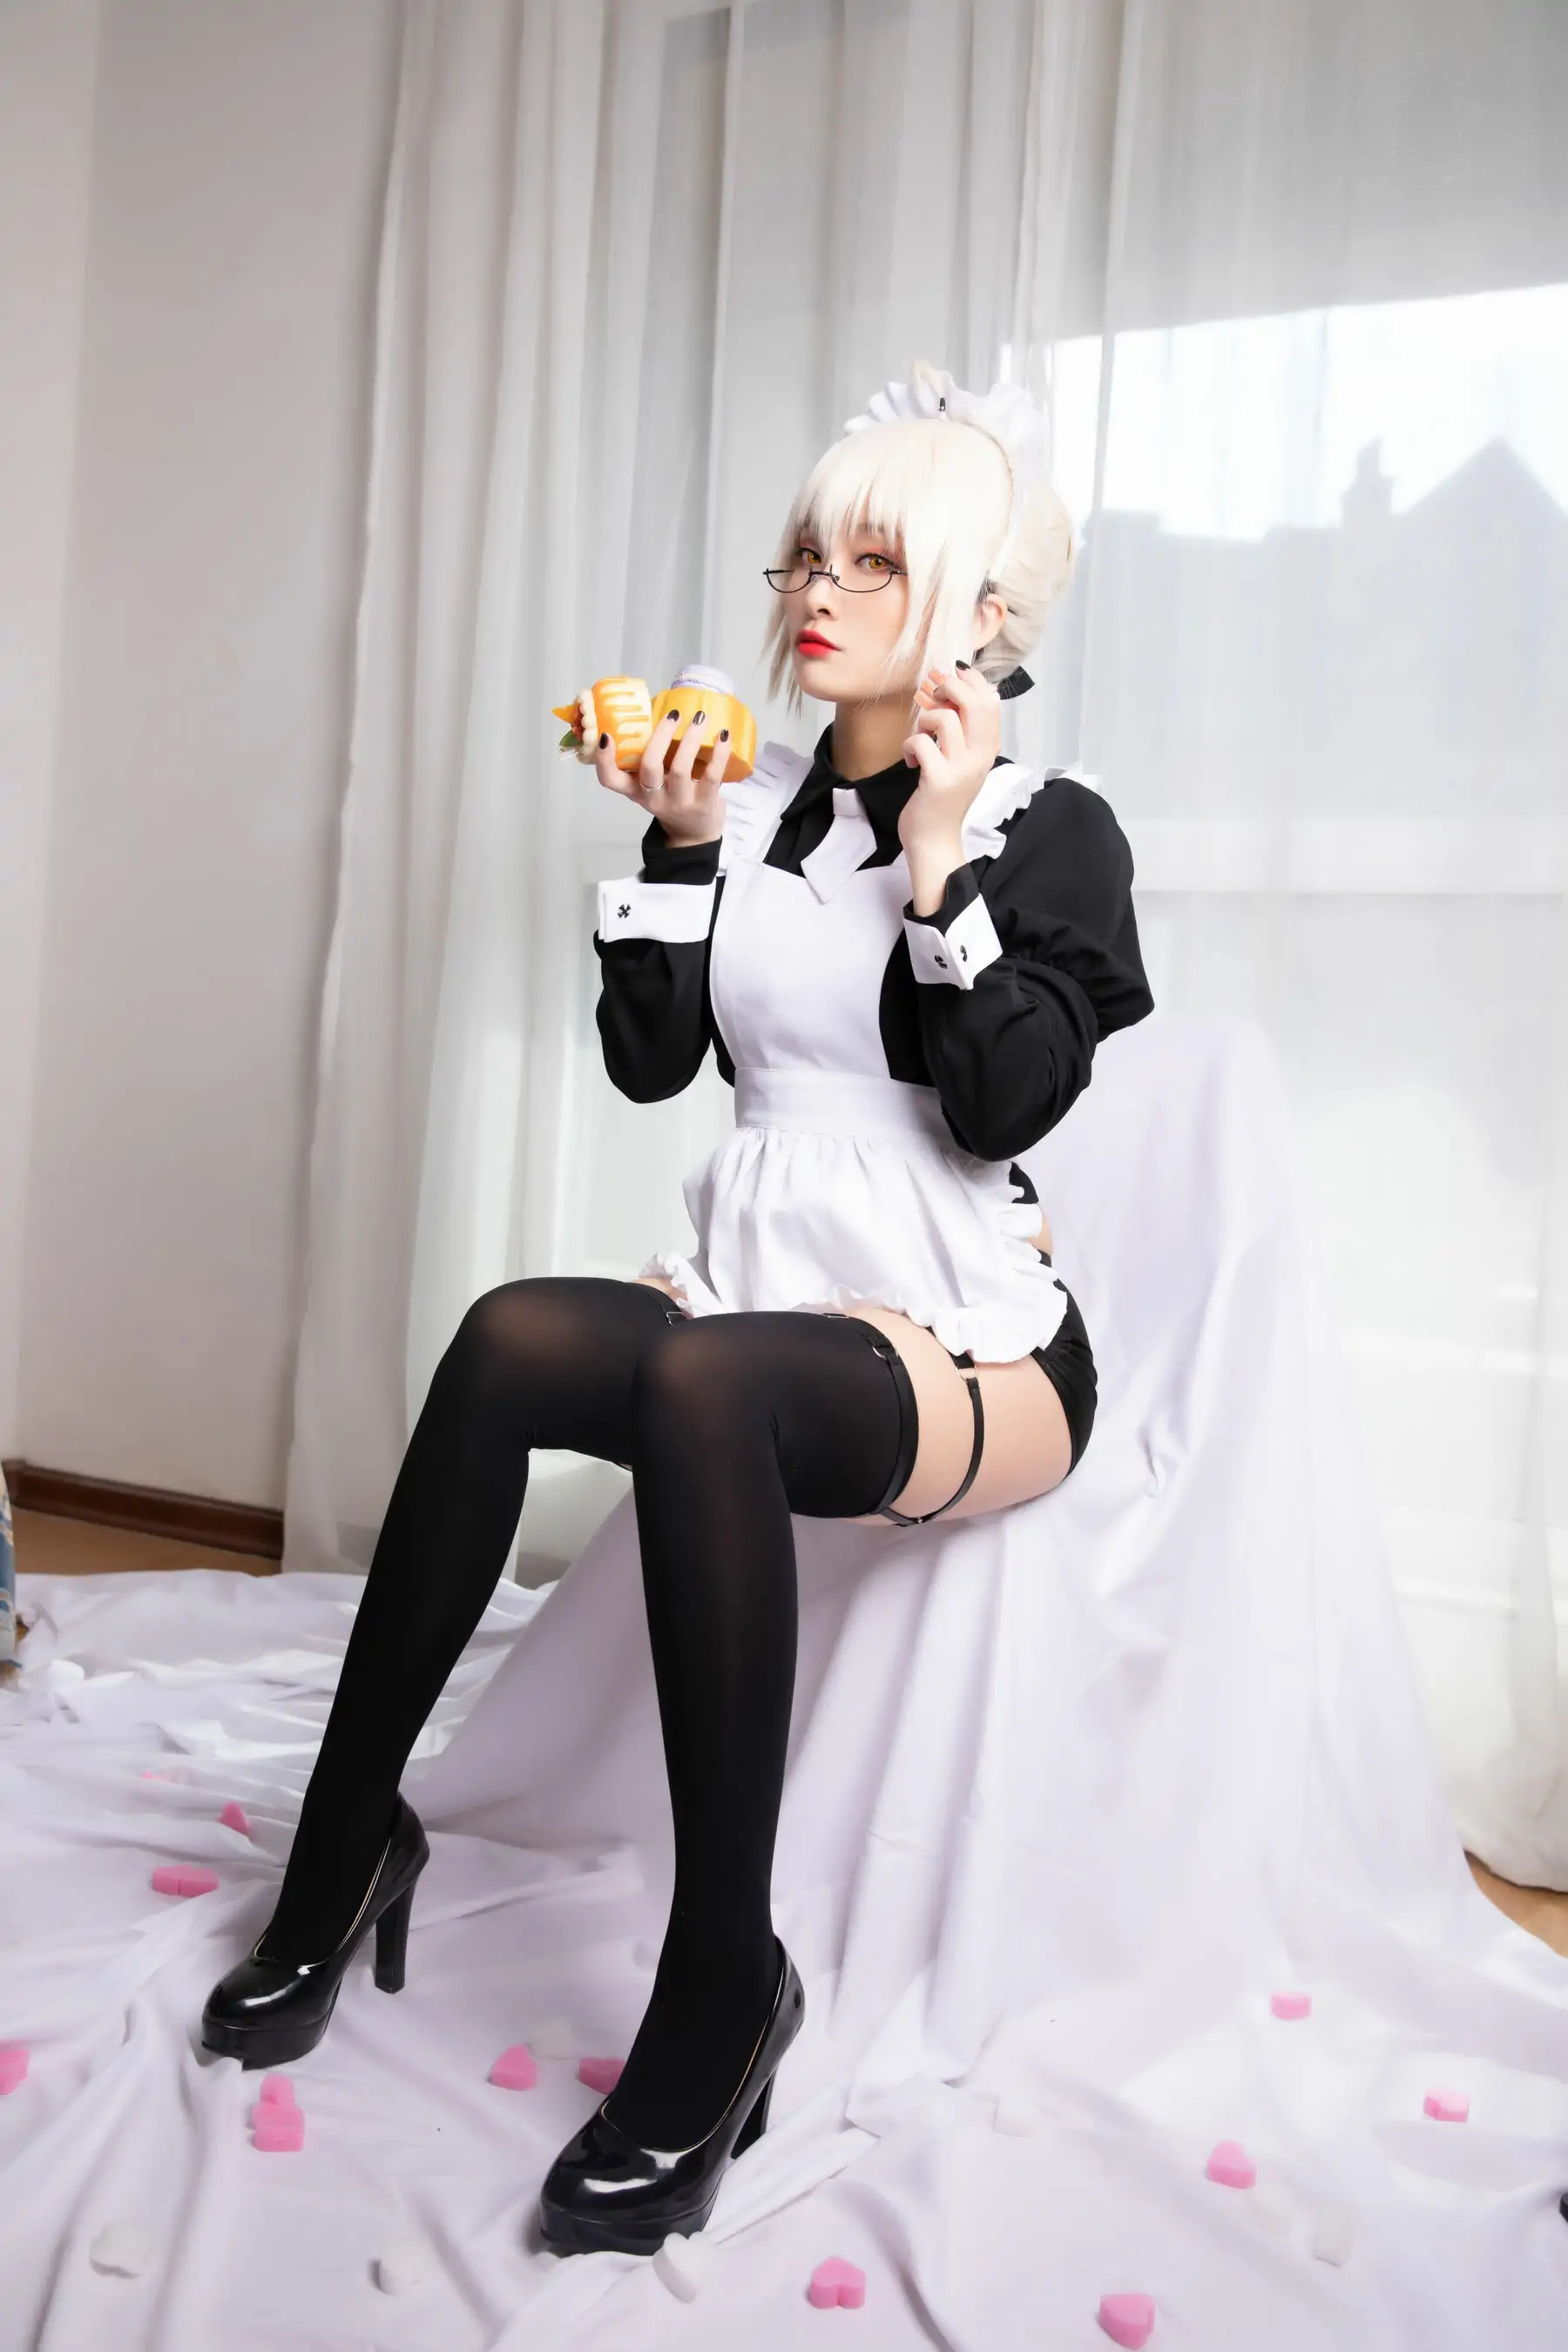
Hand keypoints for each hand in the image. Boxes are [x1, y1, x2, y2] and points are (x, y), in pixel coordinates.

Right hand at [593, 705, 729, 847]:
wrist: (694, 834)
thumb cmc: (670, 798)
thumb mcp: (651, 785)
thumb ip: (648, 759)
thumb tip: (654, 711)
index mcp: (635, 790)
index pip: (610, 780)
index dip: (604, 759)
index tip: (606, 735)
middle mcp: (654, 798)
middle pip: (650, 766)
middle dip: (661, 736)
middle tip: (674, 714)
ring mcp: (680, 802)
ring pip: (681, 768)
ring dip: (691, 739)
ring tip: (699, 717)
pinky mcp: (704, 803)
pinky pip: (712, 775)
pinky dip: (719, 753)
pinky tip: (723, 735)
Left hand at [898, 662, 1000, 858]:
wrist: (935, 840)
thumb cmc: (943, 798)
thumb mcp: (961, 761)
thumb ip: (963, 730)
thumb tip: (953, 689)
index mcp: (988, 749)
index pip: (991, 701)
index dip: (970, 680)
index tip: (950, 676)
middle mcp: (980, 757)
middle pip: (975, 703)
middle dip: (949, 688)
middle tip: (933, 697)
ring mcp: (961, 768)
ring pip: (944, 718)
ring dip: (924, 720)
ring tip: (921, 737)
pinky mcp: (939, 779)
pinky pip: (921, 742)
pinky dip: (909, 746)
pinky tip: (911, 761)